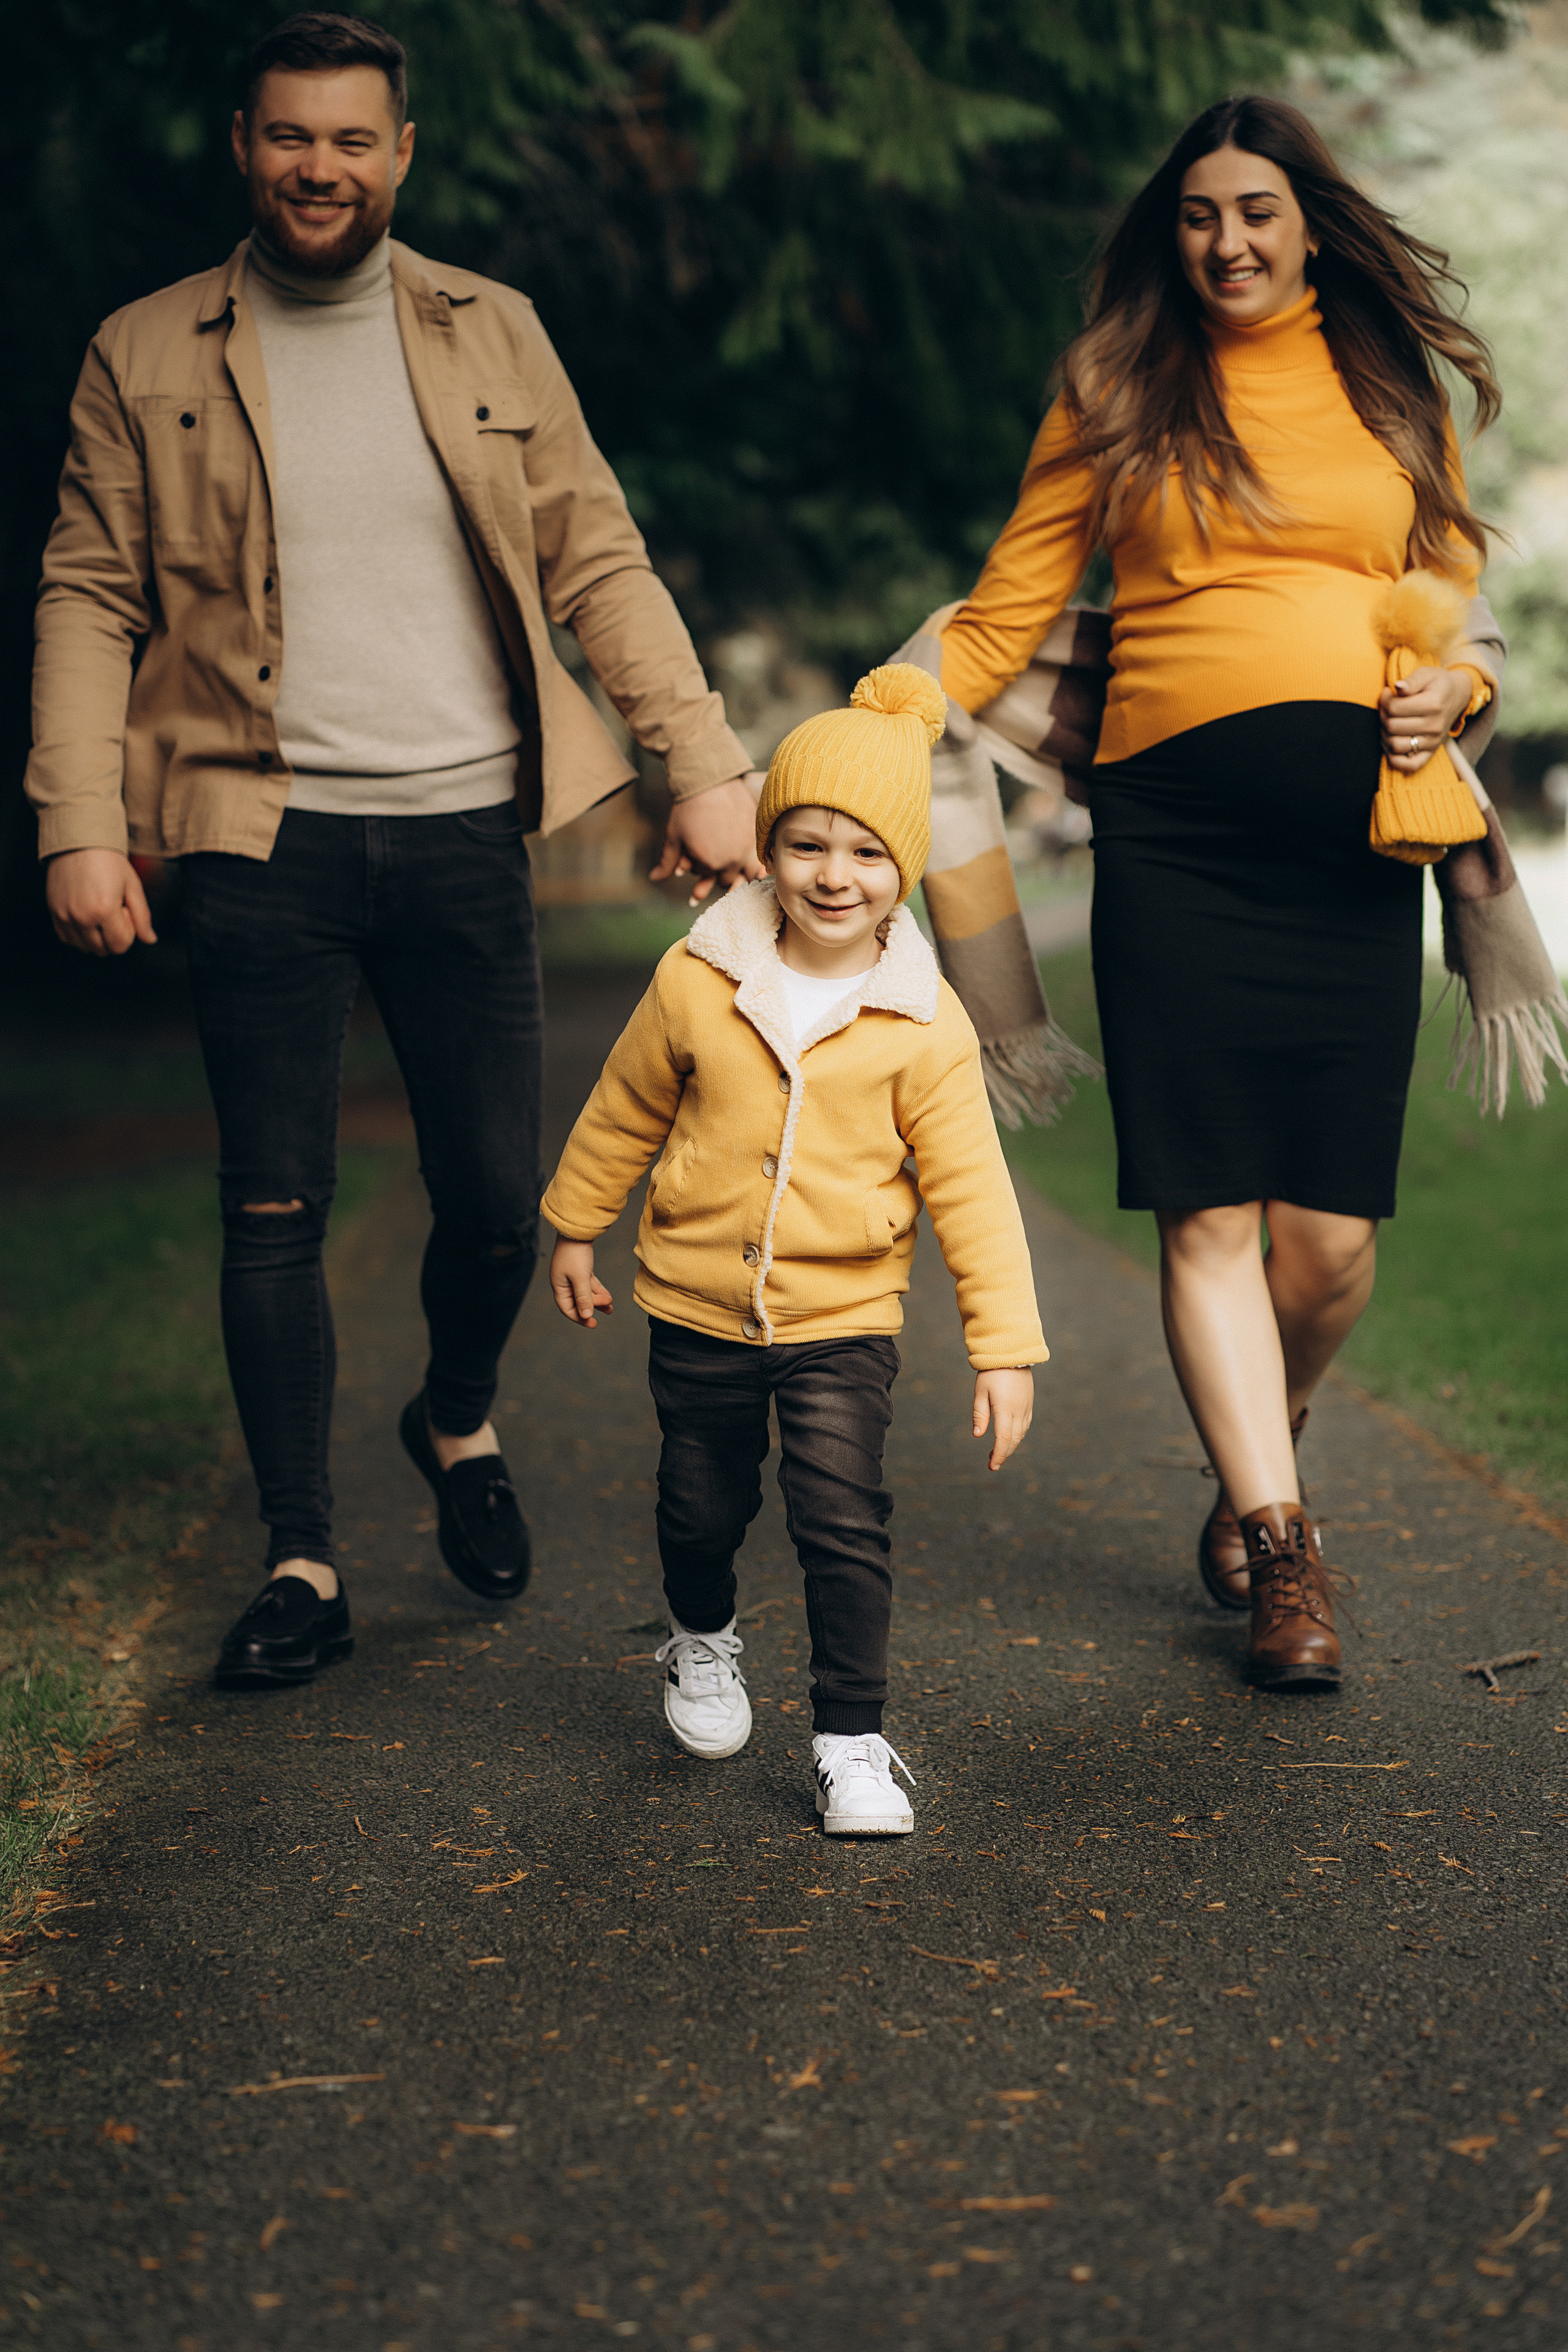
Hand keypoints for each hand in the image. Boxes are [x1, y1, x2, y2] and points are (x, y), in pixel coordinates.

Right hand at [45, 849, 156, 956]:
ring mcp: (64, 915)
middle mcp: (81, 916)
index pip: (120, 945)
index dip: (128, 932)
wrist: (79, 841)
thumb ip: (143, 917)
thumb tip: (150, 939)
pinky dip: (79, 934)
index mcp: (104, 910)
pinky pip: (67, 938)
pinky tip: (87, 916)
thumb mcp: (133, 886)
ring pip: (84, 947)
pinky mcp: (53, 912)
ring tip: (99, 911)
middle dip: (113, 935)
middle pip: (103, 950)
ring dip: (96, 937)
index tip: (125, 911)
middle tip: (113, 910)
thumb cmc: (107, 859)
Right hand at [550, 1237, 612, 1328]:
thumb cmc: (575, 1253)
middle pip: (578, 1302)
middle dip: (593, 1307)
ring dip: (598, 1300)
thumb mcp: (580, 1277)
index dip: (580, 1318)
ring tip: (611, 1306)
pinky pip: (590, 1285)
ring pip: (586, 1293)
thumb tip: (586, 1315)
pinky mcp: (581, 1269)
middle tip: (608, 1308)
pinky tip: (608, 1296)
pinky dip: (598, 1291)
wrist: (578, 1230)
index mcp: (559, 1286)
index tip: (594, 1324)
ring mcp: (572, 1275)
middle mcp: (564, 1282)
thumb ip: (583, 1297)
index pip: (567, 1309)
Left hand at [649, 772, 764, 904]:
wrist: (710, 780)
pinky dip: (758, 867)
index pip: (705, 873)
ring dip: (739, 875)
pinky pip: (762, 860)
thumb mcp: (674, 836)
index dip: (698, 865)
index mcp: (710, 862)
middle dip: (717, 873)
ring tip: (735, 871)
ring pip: (746, 875)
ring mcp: (748, 849)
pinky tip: (757, 871)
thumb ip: (667, 862)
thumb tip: (654, 879)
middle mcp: (731, 860)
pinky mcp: (759, 836)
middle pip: (725, 878)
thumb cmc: (688, 807)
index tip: (695, 857)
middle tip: (715, 866)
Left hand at [973, 1368, 1033, 1470]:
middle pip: (1014, 1440)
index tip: (991, 1466)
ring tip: (998, 1453)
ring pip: (1021, 1434)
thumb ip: (980, 1414)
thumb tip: (977, 1435)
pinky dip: (1018, 1435)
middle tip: (992, 1464)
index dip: (998, 1455)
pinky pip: (1025, 1425)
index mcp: (1006, 1409)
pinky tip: (1009, 1438)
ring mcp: (1026, 1407)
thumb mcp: (980, 1392)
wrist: (1011, 1353)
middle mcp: (1019, 1410)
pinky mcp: (1029, 1403)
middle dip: (1004, 1454)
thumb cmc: (992, 1372)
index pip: (1004, 1439)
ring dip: (1011, 1446)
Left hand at [1378, 666, 1474, 773]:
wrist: (1458, 696)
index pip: (1394, 708)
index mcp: (1433, 704)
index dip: (1384, 699)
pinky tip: (1392, 741)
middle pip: (1391, 726)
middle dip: (1383, 715)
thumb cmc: (1438, 684)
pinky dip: (1394, 758)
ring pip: (1394, 745)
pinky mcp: (1430, 752)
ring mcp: (1433, 742)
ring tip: (1390, 722)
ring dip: (1385, 734)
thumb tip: (1397, 687)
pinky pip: (1409, 766)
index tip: (1388, 693)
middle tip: (1387, 707)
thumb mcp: (1427, 673)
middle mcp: (1434, 726)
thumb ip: (1412, 680)